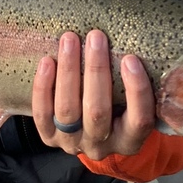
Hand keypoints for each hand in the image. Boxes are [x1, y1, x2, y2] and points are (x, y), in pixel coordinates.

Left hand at [32, 30, 154, 159]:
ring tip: (70, 40)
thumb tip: (133, 40)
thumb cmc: (118, 106)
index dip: (136, 91)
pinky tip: (47, 61)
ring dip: (68, 71)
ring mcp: (73, 143)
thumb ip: (133, 83)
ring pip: (68, 110)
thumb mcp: (132, 102)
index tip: (130, 59)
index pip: (139, 120)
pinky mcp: (49, 138)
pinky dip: (44, 87)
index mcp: (130, 140)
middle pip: (97, 111)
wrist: (91, 130)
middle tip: (96, 37)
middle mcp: (101, 145)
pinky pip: (43, 114)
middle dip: (96, 70)